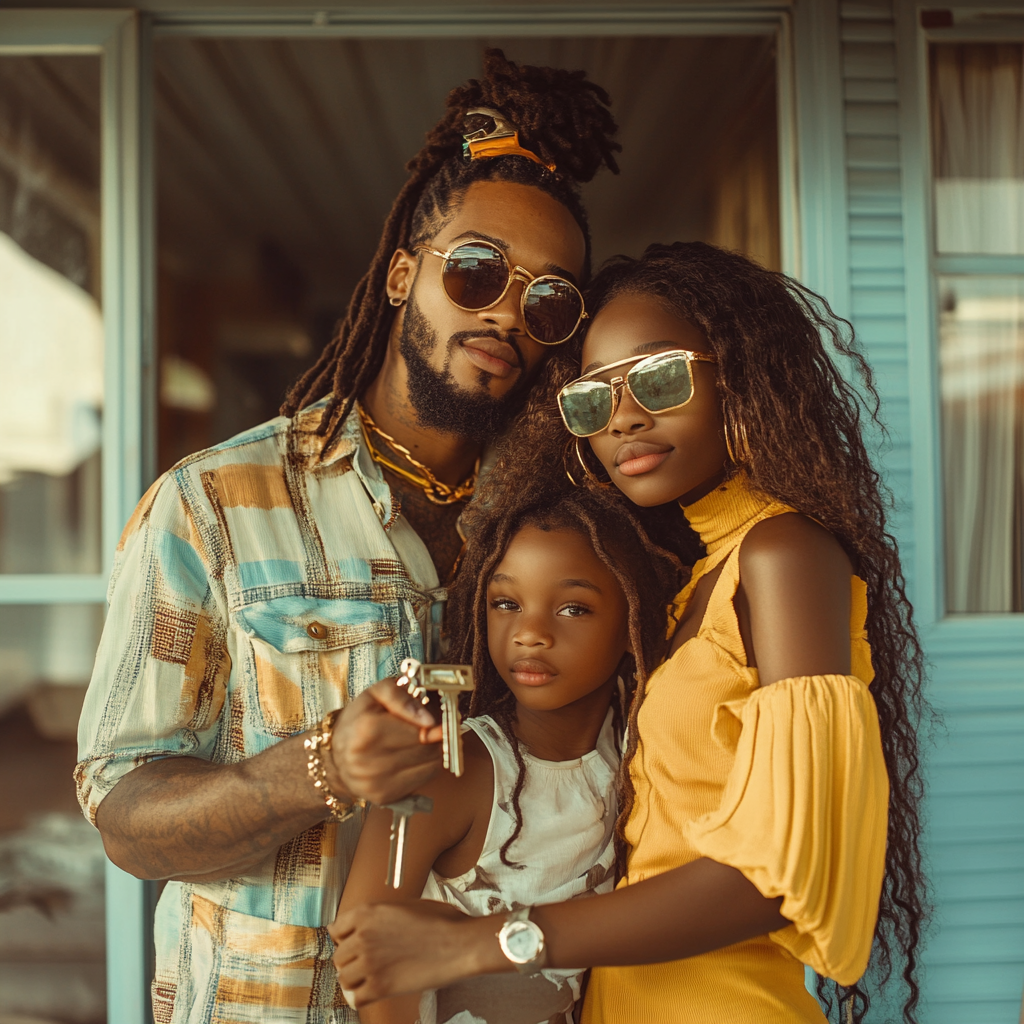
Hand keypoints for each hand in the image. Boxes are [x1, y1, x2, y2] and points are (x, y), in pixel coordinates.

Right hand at [328, 677, 443, 805]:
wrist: (335, 754)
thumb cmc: (359, 719)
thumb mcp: (376, 694)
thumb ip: (402, 698)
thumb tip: (429, 720)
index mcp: (367, 730)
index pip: (421, 731)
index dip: (432, 725)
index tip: (432, 722)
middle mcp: (368, 760)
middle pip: (426, 750)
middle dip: (433, 739)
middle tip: (428, 732)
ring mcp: (374, 782)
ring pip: (429, 767)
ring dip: (431, 754)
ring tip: (417, 745)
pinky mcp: (382, 797)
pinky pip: (422, 782)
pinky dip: (424, 769)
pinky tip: (411, 760)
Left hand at [329, 901, 491, 1006]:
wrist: (459, 943)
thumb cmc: (440, 922)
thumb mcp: (405, 906)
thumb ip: (380, 916)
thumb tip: (369, 924)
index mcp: (367, 912)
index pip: (336, 928)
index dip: (344, 938)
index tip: (351, 944)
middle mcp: (363, 936)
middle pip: (338, 955)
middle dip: (351, 960)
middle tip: (366, 963)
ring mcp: (369, 962)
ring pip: (343, 978)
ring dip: (354, 979)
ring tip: (370, 978)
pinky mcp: (379, 986)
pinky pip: (356, 998)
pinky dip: (361, 997)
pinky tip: (372, 992)